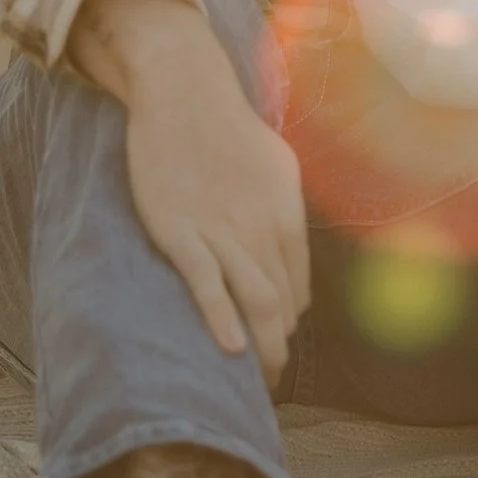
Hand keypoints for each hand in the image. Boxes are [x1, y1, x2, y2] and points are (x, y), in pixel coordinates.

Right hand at [70, 0, 310, 379]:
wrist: (184, 95)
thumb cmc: (230, 129)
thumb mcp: (277, 168)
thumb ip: (284, 214)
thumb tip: (292, 259)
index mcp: (287, 215)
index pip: (297, 285)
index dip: (288, 319)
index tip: (277, 342)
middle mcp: (261, 228)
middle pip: (279, 302)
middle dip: (278, 346)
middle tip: (272, 382)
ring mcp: (220, 231)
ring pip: (252, 300)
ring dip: (261, 347)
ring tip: (261, 381)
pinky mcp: (180, 232)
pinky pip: (207, 284)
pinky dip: (220, 318)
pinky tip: (229, 349)